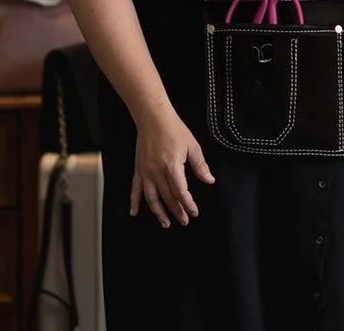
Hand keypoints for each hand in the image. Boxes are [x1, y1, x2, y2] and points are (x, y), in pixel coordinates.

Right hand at [130, 105, 214, 227]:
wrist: (153, 119)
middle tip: (184, 221)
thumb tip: (209, 180)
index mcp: (172, 167)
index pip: (180, 192)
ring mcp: (146, 172)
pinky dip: (134, 202)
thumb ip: (200, 165)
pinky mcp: (138, 169)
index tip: (194, 212)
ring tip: (165, 223)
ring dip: (158, 212)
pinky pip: (135, 189)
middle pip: (167, 197)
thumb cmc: (174, 130)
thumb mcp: (193, 146)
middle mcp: (157, 172)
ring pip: (151, 198)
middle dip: (176, 211)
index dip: (188, 204)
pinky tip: (134, 212)